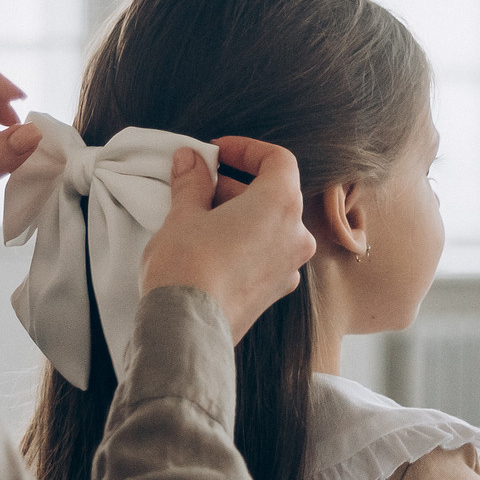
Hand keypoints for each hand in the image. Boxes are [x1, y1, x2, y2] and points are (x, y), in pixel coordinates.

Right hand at [139, 137, 314, 341]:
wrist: (187, 329)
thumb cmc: (188, 267)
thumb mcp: (183, 215)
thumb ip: (191, 182)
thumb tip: (191, 160)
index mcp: (280, 205)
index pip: (278, 160)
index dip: (247, 150)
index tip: (216, 152)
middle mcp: (295, 234)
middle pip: (274, 193)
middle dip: (234, 184)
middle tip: (197, 183)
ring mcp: (289, 266)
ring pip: (270, 225)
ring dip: (239, 213)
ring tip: (198, 216)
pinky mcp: (275, 291)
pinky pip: (266, 253)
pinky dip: (244, 241)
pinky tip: (210, 246)